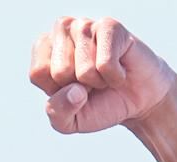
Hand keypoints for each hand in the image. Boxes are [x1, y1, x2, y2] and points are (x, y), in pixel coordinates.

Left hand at [27, 16, 176, 134]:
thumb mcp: (70, 121)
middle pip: (60, 71)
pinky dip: (115, 77)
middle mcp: (63, 30)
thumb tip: (74, 91)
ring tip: (105, 75)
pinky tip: (120, 69)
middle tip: (92, 83)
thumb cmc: (100, 105)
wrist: (138, 101)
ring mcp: (86, 25)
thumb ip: (58, 113)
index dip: (58, 91)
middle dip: (80, 88)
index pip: (38, 73)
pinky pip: (105, 64)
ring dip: (99, 83)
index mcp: (45, 48)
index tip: (73, 89)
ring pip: (84, 70)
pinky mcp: (110, 26)